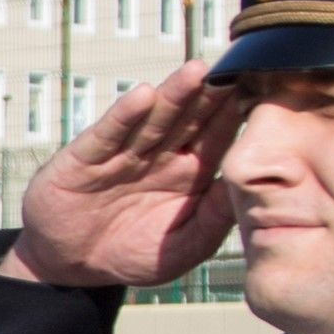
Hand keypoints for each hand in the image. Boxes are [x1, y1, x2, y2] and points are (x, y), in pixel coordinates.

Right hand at [6, 63, 246, 288]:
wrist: (69, 265)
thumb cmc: (130, 253)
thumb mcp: (182, 247)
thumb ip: (214, 220)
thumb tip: (247, 190)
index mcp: (189, 173)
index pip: (218, 138)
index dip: (236, 117)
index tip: (264, 93)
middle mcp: (159, 155)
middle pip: (190, 118)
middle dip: (211, 95)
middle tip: (236, 69)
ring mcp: (123, 153)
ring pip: (153, 119)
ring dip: (174, 94)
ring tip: (196, 71)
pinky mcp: (86, 158)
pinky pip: (109, 134)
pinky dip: (124, 116)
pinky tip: (143, 96)